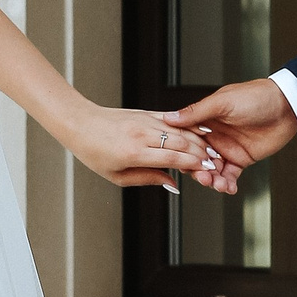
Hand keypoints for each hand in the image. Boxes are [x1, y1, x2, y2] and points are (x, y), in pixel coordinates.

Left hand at [68, 104, 226, 193]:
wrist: (80, 123)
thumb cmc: (94, 153)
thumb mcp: (117, 177)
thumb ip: (148, 179)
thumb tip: (173, 184)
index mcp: (134, 153)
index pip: (173, 158)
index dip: (194, 164)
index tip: (207, 170)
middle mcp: (142, 134)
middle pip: (181, 142)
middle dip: (202, 153)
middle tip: (216, 162)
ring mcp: (145, 121)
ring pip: (180, 130)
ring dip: (199, 140)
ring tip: (213, 149)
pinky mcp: (146, 112)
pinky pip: (173, 119)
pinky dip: (189, 126)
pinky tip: (201, 131)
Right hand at [162, 80, 296, 192]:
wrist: (286, 106)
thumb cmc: (256, 96)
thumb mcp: (223, 102)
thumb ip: (196, 113)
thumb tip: (170, 118)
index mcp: (204, 120)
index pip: (185, 140)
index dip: (182, 152)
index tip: (181, 161)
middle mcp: (213, 136)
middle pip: (196, 159)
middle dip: (197, 170)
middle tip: (203, 177)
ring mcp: (226, 149)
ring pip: (212, 170)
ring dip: (212, 179)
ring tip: (218, 184)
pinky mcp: (241, 159)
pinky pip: (230, 175)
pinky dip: (227, 184)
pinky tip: (228, 188)